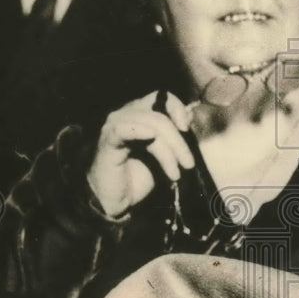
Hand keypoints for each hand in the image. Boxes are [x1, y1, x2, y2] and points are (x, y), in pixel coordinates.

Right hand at [87, 91, 194, 217]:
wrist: (118, 200)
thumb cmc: (138, 175)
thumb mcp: (164, 153)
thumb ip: (174, 134)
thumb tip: (190, 114)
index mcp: (139, 113)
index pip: (161, 97)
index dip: (177, 109)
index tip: (187, 129)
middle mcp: (126, 114)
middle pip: (159, 115)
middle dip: (178, 141)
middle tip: (188, 164)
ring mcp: (115, 126)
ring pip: (150, 125)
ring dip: (167, 150)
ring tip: (175, 173)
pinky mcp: (108, 142)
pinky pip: (123, 130)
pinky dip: (139, 131)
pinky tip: (150, 138)